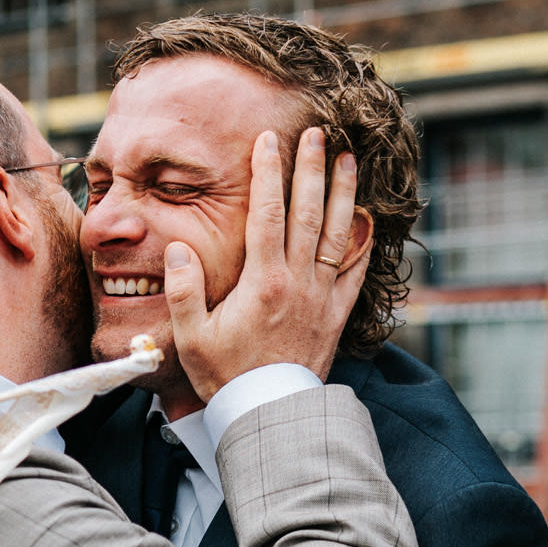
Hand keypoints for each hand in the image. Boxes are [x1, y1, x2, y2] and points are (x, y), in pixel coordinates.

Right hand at [163, 127, 373, 398]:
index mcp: (262, 281)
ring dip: (344, 193)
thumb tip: (179, 248)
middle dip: (311, 168)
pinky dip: (365, 243)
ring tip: (348, 160)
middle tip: (316, 133)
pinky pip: (357, 272)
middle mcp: (297, 282)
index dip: (267, 172)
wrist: (269, 414)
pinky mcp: (336, 315)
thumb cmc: (225, 376)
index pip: (266, 213)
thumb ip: (184, 290)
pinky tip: (368, 221)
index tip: (268, 140)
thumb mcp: (191, 336)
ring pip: (339, 234)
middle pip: (308, 212)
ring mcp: (321, 297)